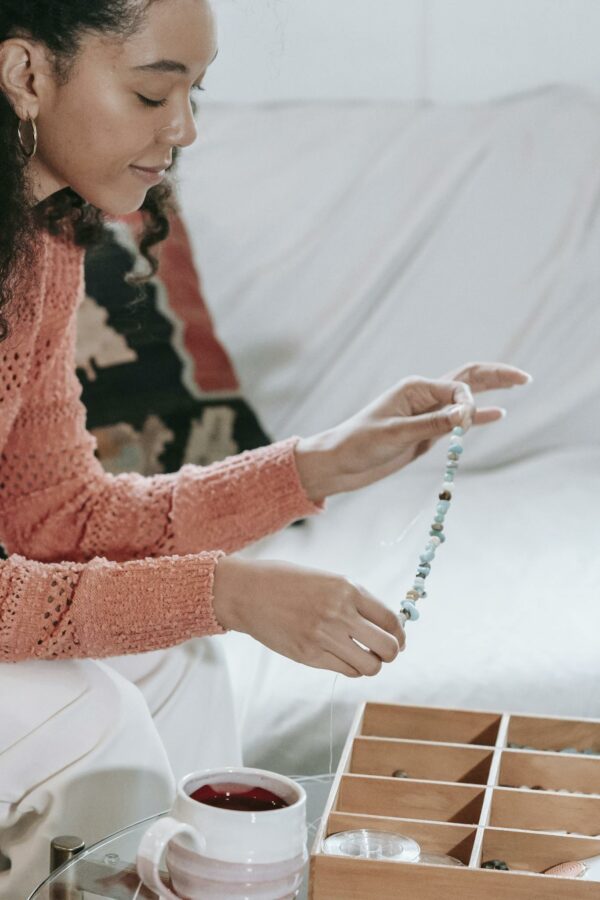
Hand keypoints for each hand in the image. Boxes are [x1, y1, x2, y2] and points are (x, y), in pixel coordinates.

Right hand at [212, 556, 404, 676]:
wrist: (248, 592)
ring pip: (369, 666)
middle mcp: (339, 612)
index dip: (400, 635)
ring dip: (371, 664)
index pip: (390, 620)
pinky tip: (342, 657)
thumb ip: (354, 600)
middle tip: (383, 652)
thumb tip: (384, 626)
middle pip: (387, 647)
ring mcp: (323, 636)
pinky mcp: (309, 655)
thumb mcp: (327, 580)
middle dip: (390, 653)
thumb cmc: (287, 582)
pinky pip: (346, 670)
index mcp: (347, 589)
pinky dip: (350, 667)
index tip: (398, 640)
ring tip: (362, 657)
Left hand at [295, 362, 530, 499]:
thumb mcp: (394, 434)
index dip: (470, 404)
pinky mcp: (426, 433)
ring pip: (464, 398)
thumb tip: (466, 414)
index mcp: (415, 388)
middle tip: (525, 377)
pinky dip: (478, 417)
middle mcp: (423, 396)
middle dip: (495, 376)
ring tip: (520, 382)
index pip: (457, 387)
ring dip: (491, 390)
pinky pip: (457, 421)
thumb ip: (431, 424)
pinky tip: (499, 414)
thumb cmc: (358, 444)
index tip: (464, 426)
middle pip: (466, 379)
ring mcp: (426, 415)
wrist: (338, 464)